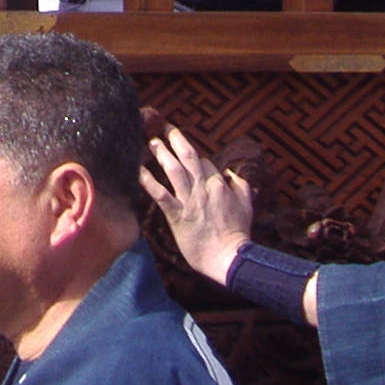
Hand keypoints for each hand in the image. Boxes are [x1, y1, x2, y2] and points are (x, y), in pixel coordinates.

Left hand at [141, 125, 252, 285]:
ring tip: (151, 141)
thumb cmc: (238, 234)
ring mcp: (189, 200)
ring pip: (173, 169)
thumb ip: (242, 186)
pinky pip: (160, 194)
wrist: (228, 257)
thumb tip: (234, 174)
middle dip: (176, 139)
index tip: (186, 155)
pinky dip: (148, 181)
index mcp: (219, 185)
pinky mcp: (177, 214)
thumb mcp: (247, 205)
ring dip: (161, 153)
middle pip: (188, 156)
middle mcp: (203, 188)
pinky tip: (137, 171)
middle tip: (164, 127)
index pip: (205, 162)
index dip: (196, 158)